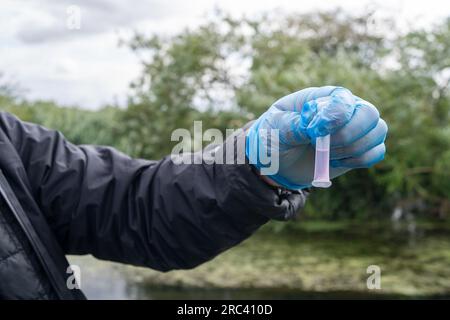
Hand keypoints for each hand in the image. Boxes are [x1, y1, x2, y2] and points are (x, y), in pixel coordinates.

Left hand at [246, 86, 387, 189]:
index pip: (343, 98)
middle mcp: (344, 110)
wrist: (276, 162)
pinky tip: (337, 162)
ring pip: (377, 132)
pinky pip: (377, 152)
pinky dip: (359, 160)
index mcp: (322, 97)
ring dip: (353, 149)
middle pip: (369, 113)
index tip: (314, 132)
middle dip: (349, 134)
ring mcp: (354, 129)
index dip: (335, 116)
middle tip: (325, 146)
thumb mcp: (274, 129)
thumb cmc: (273, 137)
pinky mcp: (358, 150)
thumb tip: (315, 129)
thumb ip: (293, 126)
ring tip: (328, 154)